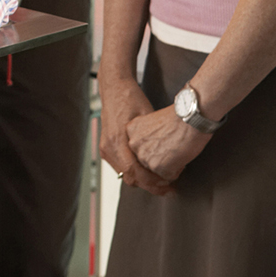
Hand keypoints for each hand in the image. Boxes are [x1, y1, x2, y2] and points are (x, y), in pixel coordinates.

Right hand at [97, 74, 169, 193]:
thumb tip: (170, 160)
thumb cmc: (132, 99)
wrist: (115, 88)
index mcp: (117, 141)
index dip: (152, 182)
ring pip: (125, 175)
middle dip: (149, 185)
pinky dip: (135, 172)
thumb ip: (153, 140)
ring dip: (143, 180)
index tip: (167, 185)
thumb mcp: (147, 118)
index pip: (134, 172)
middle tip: (168, 188)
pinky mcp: (106, 148)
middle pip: (129, 178)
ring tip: (162, 181)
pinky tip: (149, 170)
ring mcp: (105, 149)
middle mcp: (108, 148)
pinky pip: (121, 168)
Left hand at [123, 104, 211, 196]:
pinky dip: (177, 169)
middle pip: (146, 161)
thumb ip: (147, 136)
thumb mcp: (153, 122)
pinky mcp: (157, 167)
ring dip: (168, 165)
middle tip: (172, 149)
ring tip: (178, 151)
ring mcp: (144, 157)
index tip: (163, 143)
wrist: (192, 118)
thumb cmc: (179, 117)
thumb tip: (152, 149)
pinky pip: (168, 176)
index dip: (154, 148)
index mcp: (132, 130)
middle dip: (160, 159)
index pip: (139, 149)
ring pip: (156, 171)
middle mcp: (134, 144)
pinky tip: (182, 156)